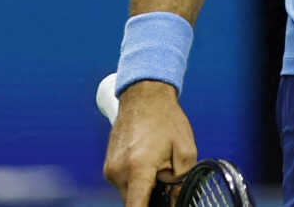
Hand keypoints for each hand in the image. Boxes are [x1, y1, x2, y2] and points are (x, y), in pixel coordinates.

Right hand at [103, 80, 195, 206]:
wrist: (144, 97)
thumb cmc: (166, 120)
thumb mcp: (185, 150)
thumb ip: (181, 181)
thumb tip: (175, 202)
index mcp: (138, 168)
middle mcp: (118, 172)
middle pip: (134, 202)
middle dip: (151, 198)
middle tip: (166, 178)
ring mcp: (110, 170)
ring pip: (129, 193)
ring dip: (144, 188)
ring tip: (157, 164)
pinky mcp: (108, 167)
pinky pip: (124, 183)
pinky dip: (136, 180)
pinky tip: (147, 162)